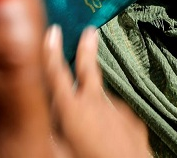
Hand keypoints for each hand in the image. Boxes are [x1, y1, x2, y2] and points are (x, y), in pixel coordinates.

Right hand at [43, 26, 150, 157]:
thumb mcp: (56, 149)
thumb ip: (49, 128)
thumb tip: (43, 115)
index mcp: (72, 109)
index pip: (56, 74)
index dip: (51, 52)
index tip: (53, 32)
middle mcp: (95, 104)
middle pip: (88, 70)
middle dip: (87, 49)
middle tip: (90, 31)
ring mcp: (117, 110)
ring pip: (101, 99)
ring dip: (94, 100)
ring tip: (90, 121)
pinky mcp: (133, 122)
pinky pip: (116, 117)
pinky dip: (109, 121)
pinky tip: (107, 135)